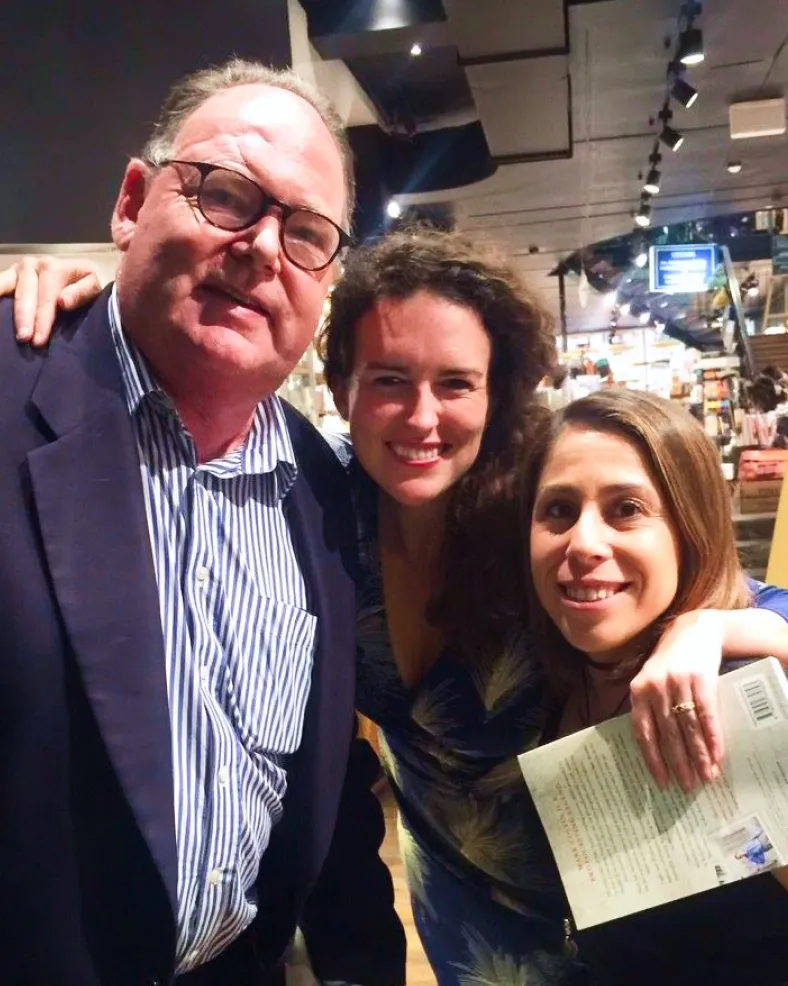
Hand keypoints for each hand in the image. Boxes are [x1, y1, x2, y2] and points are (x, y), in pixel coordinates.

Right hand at [0, 256, 102, 346]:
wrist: (73, 273)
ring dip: (3, 306)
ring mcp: (16, 270)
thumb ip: (81, 292)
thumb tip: (62, 302)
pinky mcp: (7, 277)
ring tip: (1, 325)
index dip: (43, 318)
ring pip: (6, 286)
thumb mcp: (92, 285)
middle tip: (23, 338)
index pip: (47, 296)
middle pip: (25, 294)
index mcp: (53, 267)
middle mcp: (32, 265)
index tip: (39, 340)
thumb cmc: (83, 284)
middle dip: (24, 317)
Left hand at [629, 610, 724, 792]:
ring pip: (688, 729)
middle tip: (687, 787)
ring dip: (699, 757)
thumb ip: (649, 707)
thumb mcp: (651, 680)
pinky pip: (706, 716)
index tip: (661, 782)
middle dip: (679, 764)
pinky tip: (717, 756)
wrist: (694, 630)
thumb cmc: (670, 661)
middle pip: (668, 735)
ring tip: (706, 777)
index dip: (652, 759)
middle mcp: (655, 687)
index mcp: (638, 690)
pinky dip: (713, 739)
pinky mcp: (701, 680)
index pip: (643, 732)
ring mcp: (678, 683)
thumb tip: (654, 749)